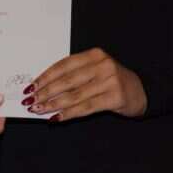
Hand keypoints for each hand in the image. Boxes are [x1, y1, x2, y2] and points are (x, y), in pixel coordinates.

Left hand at [23, 47, 147, 120]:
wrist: (141, 91)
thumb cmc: (113, 81)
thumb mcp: (96, 70)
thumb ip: (74, 75)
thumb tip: (44, 87)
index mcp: (95, 55)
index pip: (64, 65)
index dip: (45, 76)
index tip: (31, 86)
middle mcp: (103, 65)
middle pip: (67, 80)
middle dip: (45, 92)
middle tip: (31, 101)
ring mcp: (110, 81)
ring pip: (74, 95)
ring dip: (53, 104)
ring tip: (39, 110)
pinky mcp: (114, 97)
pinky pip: (86, 107)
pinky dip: (68, 113)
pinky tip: (56, 118)